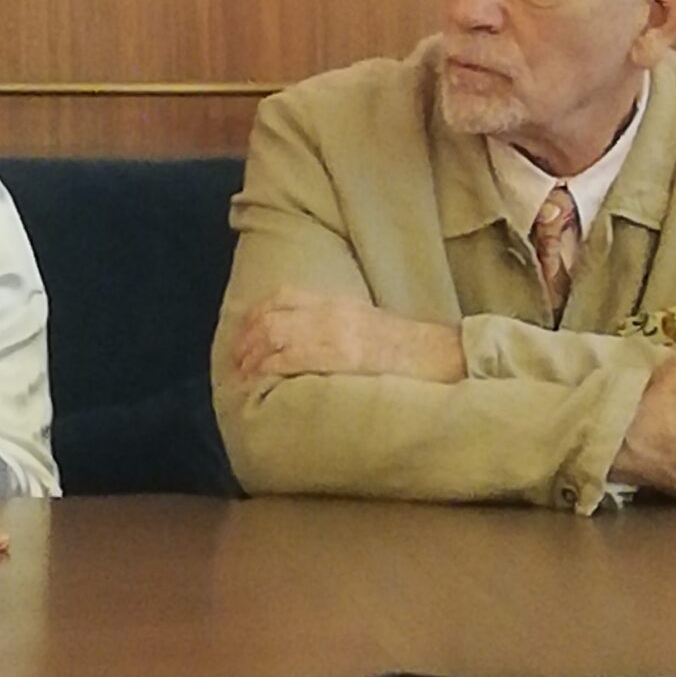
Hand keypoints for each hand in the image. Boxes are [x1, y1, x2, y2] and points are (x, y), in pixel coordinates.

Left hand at [228, 289, 463, 383]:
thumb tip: (304, 341)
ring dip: (251, 356)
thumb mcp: (366, 324)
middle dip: (246, 339)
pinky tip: (259, 380)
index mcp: (338, 302)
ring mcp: (335, 333)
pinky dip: (268, 368)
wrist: (439, 356)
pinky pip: (291, 358)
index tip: (243, 334)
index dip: (256, 314)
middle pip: (272, 316)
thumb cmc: (406, 349)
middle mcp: (332, 312)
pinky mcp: (341, 356)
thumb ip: (335, 325)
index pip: (284, 296)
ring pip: (275, 335)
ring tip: (242, 375)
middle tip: (236, 361)